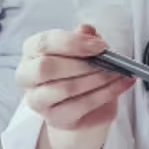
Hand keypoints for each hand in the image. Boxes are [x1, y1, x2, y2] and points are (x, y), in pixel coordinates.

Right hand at [16, 24, 134, 131]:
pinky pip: (81, 105)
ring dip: (97, 79)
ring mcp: (38, 100)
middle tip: (109, 61)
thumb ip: (84, 39)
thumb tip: (87, 29)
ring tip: (117, 72)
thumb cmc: (79, 72)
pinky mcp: (55, 118)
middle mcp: (27, 76)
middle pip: (46, 67)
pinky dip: (106, 93)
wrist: (82, 108)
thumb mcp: (83, 50)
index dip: (73, 43)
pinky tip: (121, 84)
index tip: (99, 45)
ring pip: (65, 88)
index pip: (44, 43)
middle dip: (82, 63)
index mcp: (31, 52)